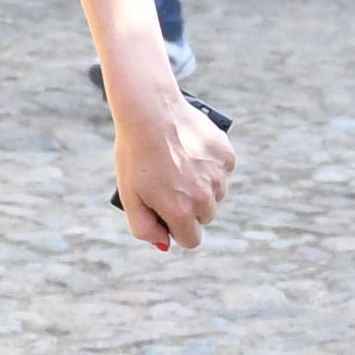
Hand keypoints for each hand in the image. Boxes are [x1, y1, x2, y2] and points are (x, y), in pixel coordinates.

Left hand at [108, 68, 232, 254]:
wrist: (150, 110)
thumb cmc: (135, 154)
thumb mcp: (129, 196)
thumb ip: (144, 228)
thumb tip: (165, 244)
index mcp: (181, 212)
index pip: (191, 240)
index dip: (176, 228)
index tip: (165, 212)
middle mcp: (204, 197)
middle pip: (204, 217)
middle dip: (189, 206)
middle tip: (168, 182)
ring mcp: (217, 175)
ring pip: (215, 193)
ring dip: (201, 185)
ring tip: (178, 164)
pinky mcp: (225, 155)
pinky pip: (223, 170)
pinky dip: (210, 164)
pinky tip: (192, 151)